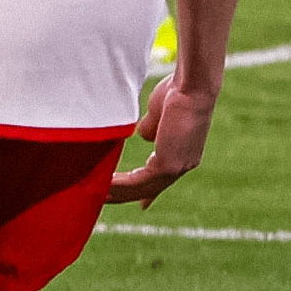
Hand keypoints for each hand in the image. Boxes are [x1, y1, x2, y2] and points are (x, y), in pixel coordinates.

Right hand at [105, 75, 216, 205]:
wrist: (192, 86)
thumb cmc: (180, 91)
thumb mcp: (160, 113)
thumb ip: (151, 127)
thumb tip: (143, 135)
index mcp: (183, 153)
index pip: (162, 177)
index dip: (149, 191)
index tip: (142, 204)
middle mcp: (183, 164)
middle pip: (150, 187)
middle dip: (126, 194)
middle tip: (104, 198)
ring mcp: (177, 167)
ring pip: (142, 188)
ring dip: (119, 192)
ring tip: (98, 195)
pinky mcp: (168, 165)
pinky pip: (139, 182)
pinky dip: (120, 186)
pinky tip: (104, 186)